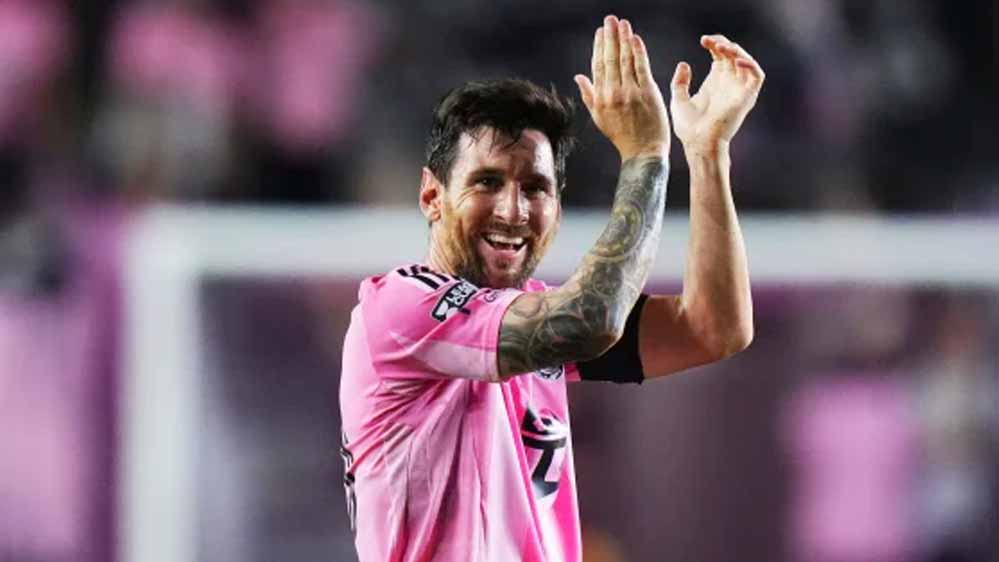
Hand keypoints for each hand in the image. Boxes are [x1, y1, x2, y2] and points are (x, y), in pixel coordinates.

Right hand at [575, 15, 669, 160]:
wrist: (643, 152)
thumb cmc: (622, 136)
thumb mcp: (599, 117)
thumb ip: (588, 95)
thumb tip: (578, 76)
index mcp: (600, 98)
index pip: (598, 67)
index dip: (598, 47)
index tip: (600, 32)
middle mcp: (613, 93)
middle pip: (610, 59)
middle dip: (609, 37)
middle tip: (610, 19)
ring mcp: (630, 93)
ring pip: (625, 60)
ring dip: (623, 39)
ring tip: (622, 23)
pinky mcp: (647, 93)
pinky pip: (641, 67)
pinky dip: (638, 51)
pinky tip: (635, 38)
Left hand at [670, 35, 764, 154]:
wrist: (699, 143)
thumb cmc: (689, 128)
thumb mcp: (679, 100)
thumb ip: (680, 83)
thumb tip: (684, 64)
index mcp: (715, 83)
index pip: (721, 56)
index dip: (715, 44)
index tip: (703, 40)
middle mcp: (729, 84)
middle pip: (733, 55)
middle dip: (723, 43)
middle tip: (709, 41)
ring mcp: (739, 90)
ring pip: (746, 61)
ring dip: (736, 50)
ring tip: (721, 47)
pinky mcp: (747, 97)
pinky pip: (757, 76)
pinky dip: (749, 64)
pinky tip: (734, 61)